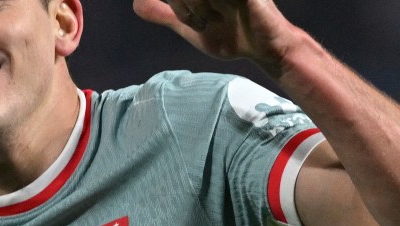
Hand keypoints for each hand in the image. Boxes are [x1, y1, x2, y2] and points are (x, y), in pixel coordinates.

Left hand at [133, 0, 305, 70]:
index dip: (174, 5)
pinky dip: (209, 6)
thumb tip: (136, 3)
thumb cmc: (231, 34)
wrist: (264, 48)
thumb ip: (163, 14)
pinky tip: (220, 16)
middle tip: (199, 23)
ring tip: (210, 22)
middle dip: (182, 6)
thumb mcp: (190, 27)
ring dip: (195, 7)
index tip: (182, 18)